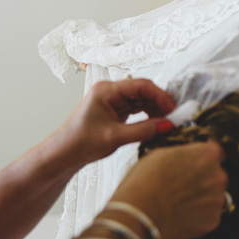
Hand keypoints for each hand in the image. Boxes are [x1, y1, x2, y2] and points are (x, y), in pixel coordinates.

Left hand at [53, 78, 176, 168]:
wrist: (64, 153)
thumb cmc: (80, 143)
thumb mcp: (115, 138)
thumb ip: (144, 130)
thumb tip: (168, 125)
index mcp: (106, 90)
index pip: (141, 85)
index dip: (160, 96)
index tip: (173, 109)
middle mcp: (110, 91)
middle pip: (143, 90)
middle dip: (160, 103)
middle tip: (174, 117)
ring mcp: (113, 100)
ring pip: (142, 99)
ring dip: (156, 109)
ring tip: (167, 122)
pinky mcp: (115, 109)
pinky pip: (137, 107)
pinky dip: (148, 115)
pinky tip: (156, 123)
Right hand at [110, 141, 227, 238]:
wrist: (139, 213)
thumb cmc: (145, 182)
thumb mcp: (162, 153)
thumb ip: (184, 153)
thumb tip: (186, 157)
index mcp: (207, 155)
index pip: (215, 152)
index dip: (202, 158)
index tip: (195, 163)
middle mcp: (218, 176)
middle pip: (216, 175)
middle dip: (203, 179)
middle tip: (182, 185)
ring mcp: (217, 200)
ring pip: (213, 196)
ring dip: (202, 198)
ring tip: (178, 202)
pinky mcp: (212, 221)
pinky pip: (208, 215)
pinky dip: (198, 216)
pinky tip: (180, 214)